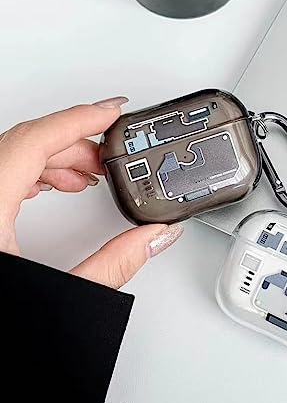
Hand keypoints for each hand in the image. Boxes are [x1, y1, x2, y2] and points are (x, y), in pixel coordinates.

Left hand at [0, 97, 182, 288]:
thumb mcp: (62, 291)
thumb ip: (115, 263)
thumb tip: (156, 237)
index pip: (35, 141)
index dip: (79, 119)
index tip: (113, 111)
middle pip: (27, 144)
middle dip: (78, 144)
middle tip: (112, 159)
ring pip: (14, 157)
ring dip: (57, 158)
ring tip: (89, 176)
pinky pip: (3, 174)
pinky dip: (35, 172)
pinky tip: (55, 186)